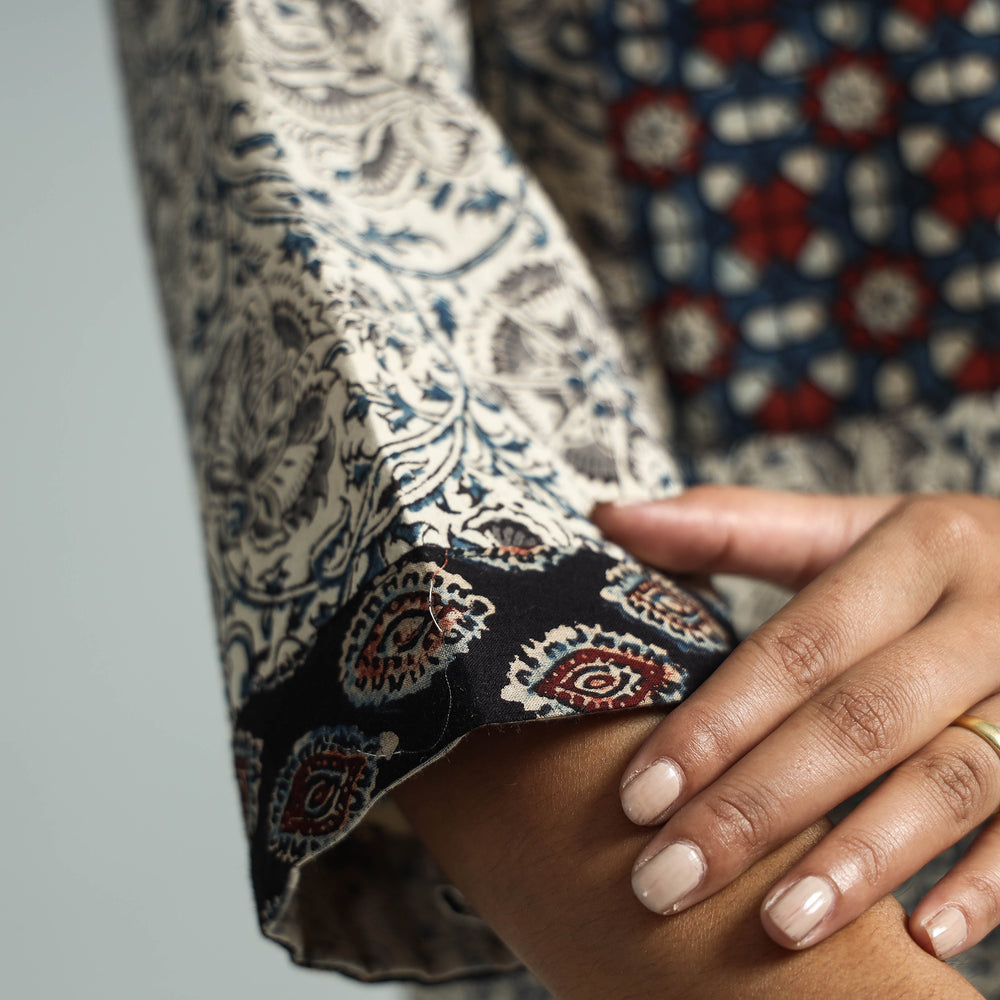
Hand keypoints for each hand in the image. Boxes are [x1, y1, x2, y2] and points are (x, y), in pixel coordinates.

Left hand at [593, 487, 999, 959]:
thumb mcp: (849, 529)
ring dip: (863, 859)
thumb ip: (736, 525)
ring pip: (952, 778)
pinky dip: (987, 886)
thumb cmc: (931, 562)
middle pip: (861, 719)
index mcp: (920, 549)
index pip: (799, 645)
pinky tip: (917, 940)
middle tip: (669, 880)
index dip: (716, 721)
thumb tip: (608, 514)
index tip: (638, 797)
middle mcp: (988, 615)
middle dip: (758, 806)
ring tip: (776, 923)